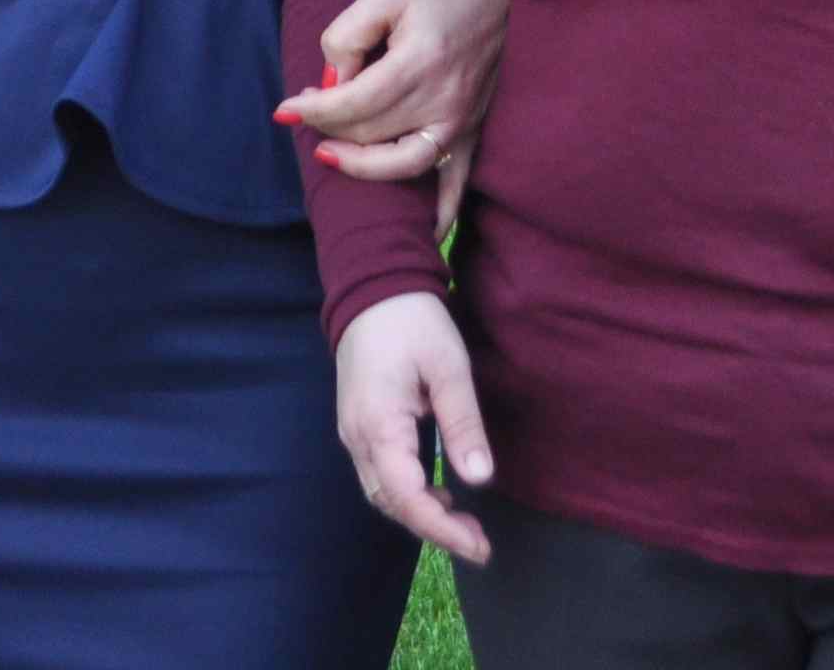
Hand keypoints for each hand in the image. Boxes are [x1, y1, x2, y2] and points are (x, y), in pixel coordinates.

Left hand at [282, 0, 517, 241]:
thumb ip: (348, 35)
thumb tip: (331, 81)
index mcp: (418, 63)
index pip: (352, 104)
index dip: (312, 111)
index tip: (285, 109)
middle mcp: (441, 100)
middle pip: (369, 134)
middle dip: (327, 128)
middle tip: (306, 112)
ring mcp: (459, 122)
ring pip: (400, 164)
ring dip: (359, 166)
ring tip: (331, 153)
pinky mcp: (471, 133)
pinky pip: (456, 185)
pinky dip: (439, 214)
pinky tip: (419, 232)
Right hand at [330, 292, 493, 564]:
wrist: (373, 286)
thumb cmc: (413, 321)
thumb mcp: (449, 368)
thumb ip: (463, 424)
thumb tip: (480, 478)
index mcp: (379, 425)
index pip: (408, 498)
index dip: (443, 530)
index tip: (480, 546)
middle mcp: (358, 437)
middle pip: (391, 504)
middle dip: (435, 529)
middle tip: (480, 541)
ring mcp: (353, 432)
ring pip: (383, 493)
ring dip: (421, 513)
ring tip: (465, 523)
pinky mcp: (358, 425)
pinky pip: (380, 474)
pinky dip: (409, 493)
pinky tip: (439, 492)